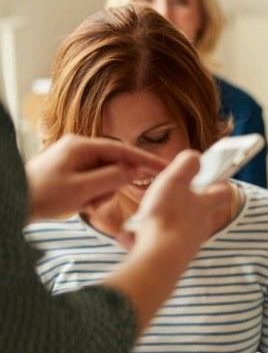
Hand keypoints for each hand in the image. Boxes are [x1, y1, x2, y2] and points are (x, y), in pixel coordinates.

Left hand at [24, 135, 165, 220]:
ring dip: (100, 194)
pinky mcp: (71, 173)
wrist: (12, 203)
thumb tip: (134, 171)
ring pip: (105, 177)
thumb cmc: (41, 195)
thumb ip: (113, 178)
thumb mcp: (82, 189)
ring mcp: (74, 161)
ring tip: (84, 205)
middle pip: (114, 165)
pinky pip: (94, 183)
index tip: (167, 168)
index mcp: (81, 146)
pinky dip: (92, 196)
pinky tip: (79, 205)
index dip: (147, 160)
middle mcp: (79, 149)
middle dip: (112, 186)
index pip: (124, 150)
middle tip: (98, 201)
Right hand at [119, 150, 231, 252]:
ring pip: (174, 226)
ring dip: (158, 219)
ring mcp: (188, 243)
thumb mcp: (175, 181)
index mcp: (206, 206)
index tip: (210, 174)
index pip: (223, 191)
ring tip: (142, 217)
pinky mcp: (172, 257)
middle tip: (164, 194)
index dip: (218, 181)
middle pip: (197, 210)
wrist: (158, 260)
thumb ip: (187, 165)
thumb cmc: (167, 218)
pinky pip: (157, 242)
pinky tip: (134, 237)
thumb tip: (196, 157)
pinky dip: (145, 237)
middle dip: (181, 201)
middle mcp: (202, 226)